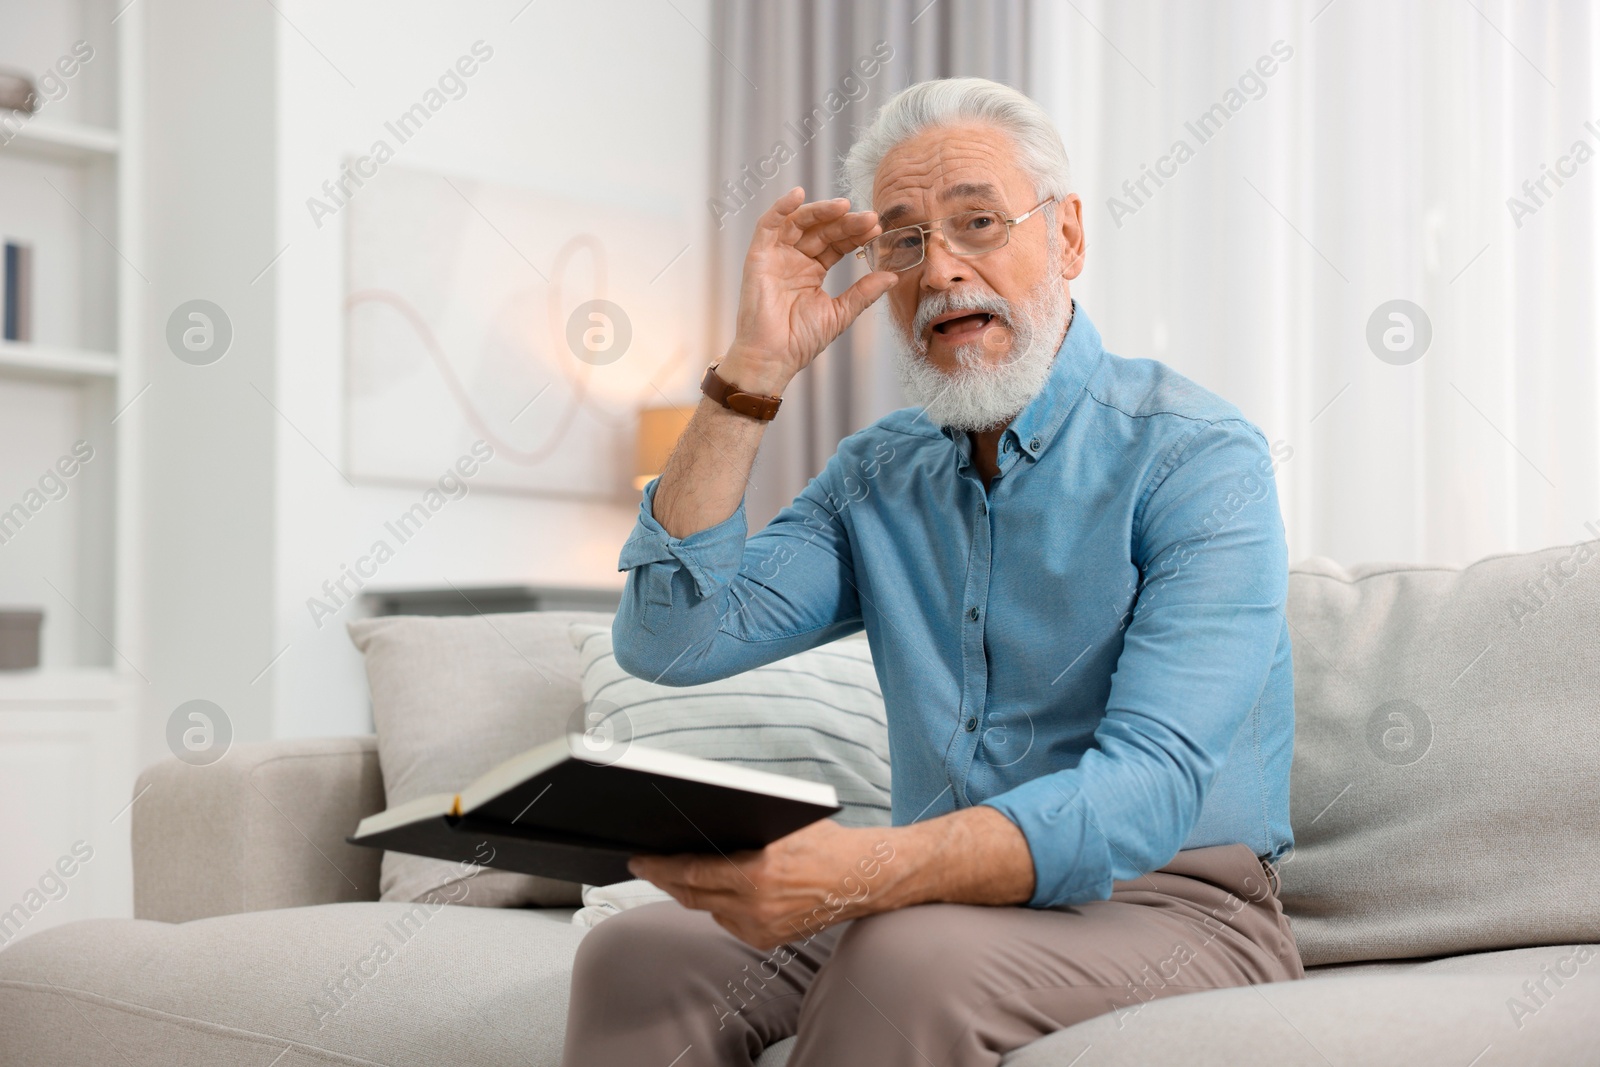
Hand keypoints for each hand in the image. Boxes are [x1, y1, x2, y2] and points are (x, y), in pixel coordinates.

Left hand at [627, 819, 900, 949]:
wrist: (862, 879)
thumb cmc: (823, 842)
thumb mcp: (779, 823)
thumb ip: (739, 829)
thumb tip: (697, 824)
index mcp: (756, 872)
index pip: (691, 872)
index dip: (658, 867)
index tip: (637, 859)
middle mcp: (755, 906)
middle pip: (691, 896)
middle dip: (664, 880)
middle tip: (645, 865)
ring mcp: (761, 927)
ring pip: (708, 910)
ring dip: (691, 892)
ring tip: (676, 874)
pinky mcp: (767, 940)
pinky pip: (729, 922)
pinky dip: (719, 906)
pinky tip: (718, 891)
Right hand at [720, 188, 899, 395]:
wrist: (773, 358)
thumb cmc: (800, 341)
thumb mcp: (840, 313)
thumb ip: (863, 293)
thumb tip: (892, 276)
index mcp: (812, 271)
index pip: (837, 244)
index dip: (856, 234)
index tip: (877, 228)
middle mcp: (794, 260)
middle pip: (822, 230)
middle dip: (846, 223)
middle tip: (869, 219)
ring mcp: (776, 256)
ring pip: (800, 222)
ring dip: (821, 211)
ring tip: (845, 207)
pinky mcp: (758, 257)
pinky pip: (768, 225)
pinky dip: (781, 208)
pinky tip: (798, 194)